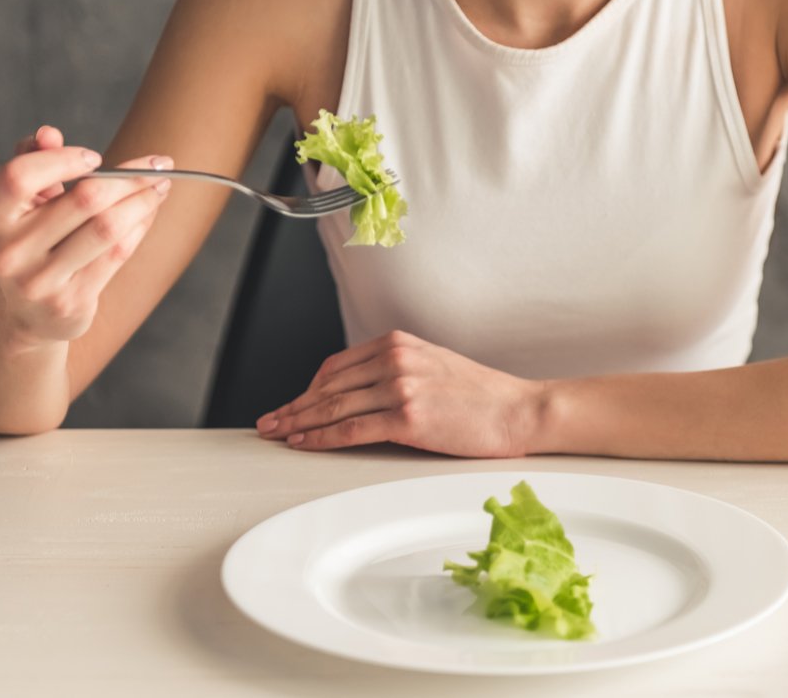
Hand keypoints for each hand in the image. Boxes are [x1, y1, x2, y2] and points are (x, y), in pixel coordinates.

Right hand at [0, 125, 172, 347]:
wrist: (29, 315)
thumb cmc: (32, 242)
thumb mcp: (24, 204)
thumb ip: (33, 162)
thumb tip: (48, 134)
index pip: (19, 176)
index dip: (62, 160)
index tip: (96, 157)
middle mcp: (10, 250)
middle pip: (83, 200)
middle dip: (129, 176)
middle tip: (160, 164)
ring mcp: (39, 280)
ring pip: (107, 227)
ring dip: (143, 201)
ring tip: (162, 186)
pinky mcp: (70, 301)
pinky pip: (117, 253)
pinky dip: (140, 227)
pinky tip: (150, 213)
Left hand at [255, 330, 545, 456]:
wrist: (518, 410)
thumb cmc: (482, 395)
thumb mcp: (433, 365)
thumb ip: (396, 370)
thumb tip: (357, 392)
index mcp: (399, 343)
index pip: (336, 366)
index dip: (308, 388)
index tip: (291, 403)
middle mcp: (395, 359)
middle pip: (328, 386)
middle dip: (293, 407)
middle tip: (269, 422)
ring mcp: (400, 387)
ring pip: (333, 408)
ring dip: (299, 423)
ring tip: (278, 435)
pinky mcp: (407, 418)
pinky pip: (351, 430)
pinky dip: (321, 438)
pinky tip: (305, 444)